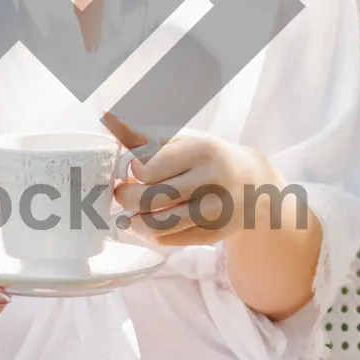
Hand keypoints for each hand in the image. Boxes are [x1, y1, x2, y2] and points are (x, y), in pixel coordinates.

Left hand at [101, 111, 282, 248]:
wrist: (253, 184)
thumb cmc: (206, 157)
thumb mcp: (182, 139)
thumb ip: (144, 135)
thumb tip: (106, 119)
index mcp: (202, 150)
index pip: (148, 168)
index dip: (132, 170)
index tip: (132, 169)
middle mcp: (212, 181)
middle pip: (150, 198)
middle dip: (125, 198)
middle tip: (121, 194)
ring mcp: (215, 211)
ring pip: (157, 225)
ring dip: (134, 221)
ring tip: (130, 213)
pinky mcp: (214, 234)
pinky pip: (169, 240)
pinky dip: (151, 233)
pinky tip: (148, 222)